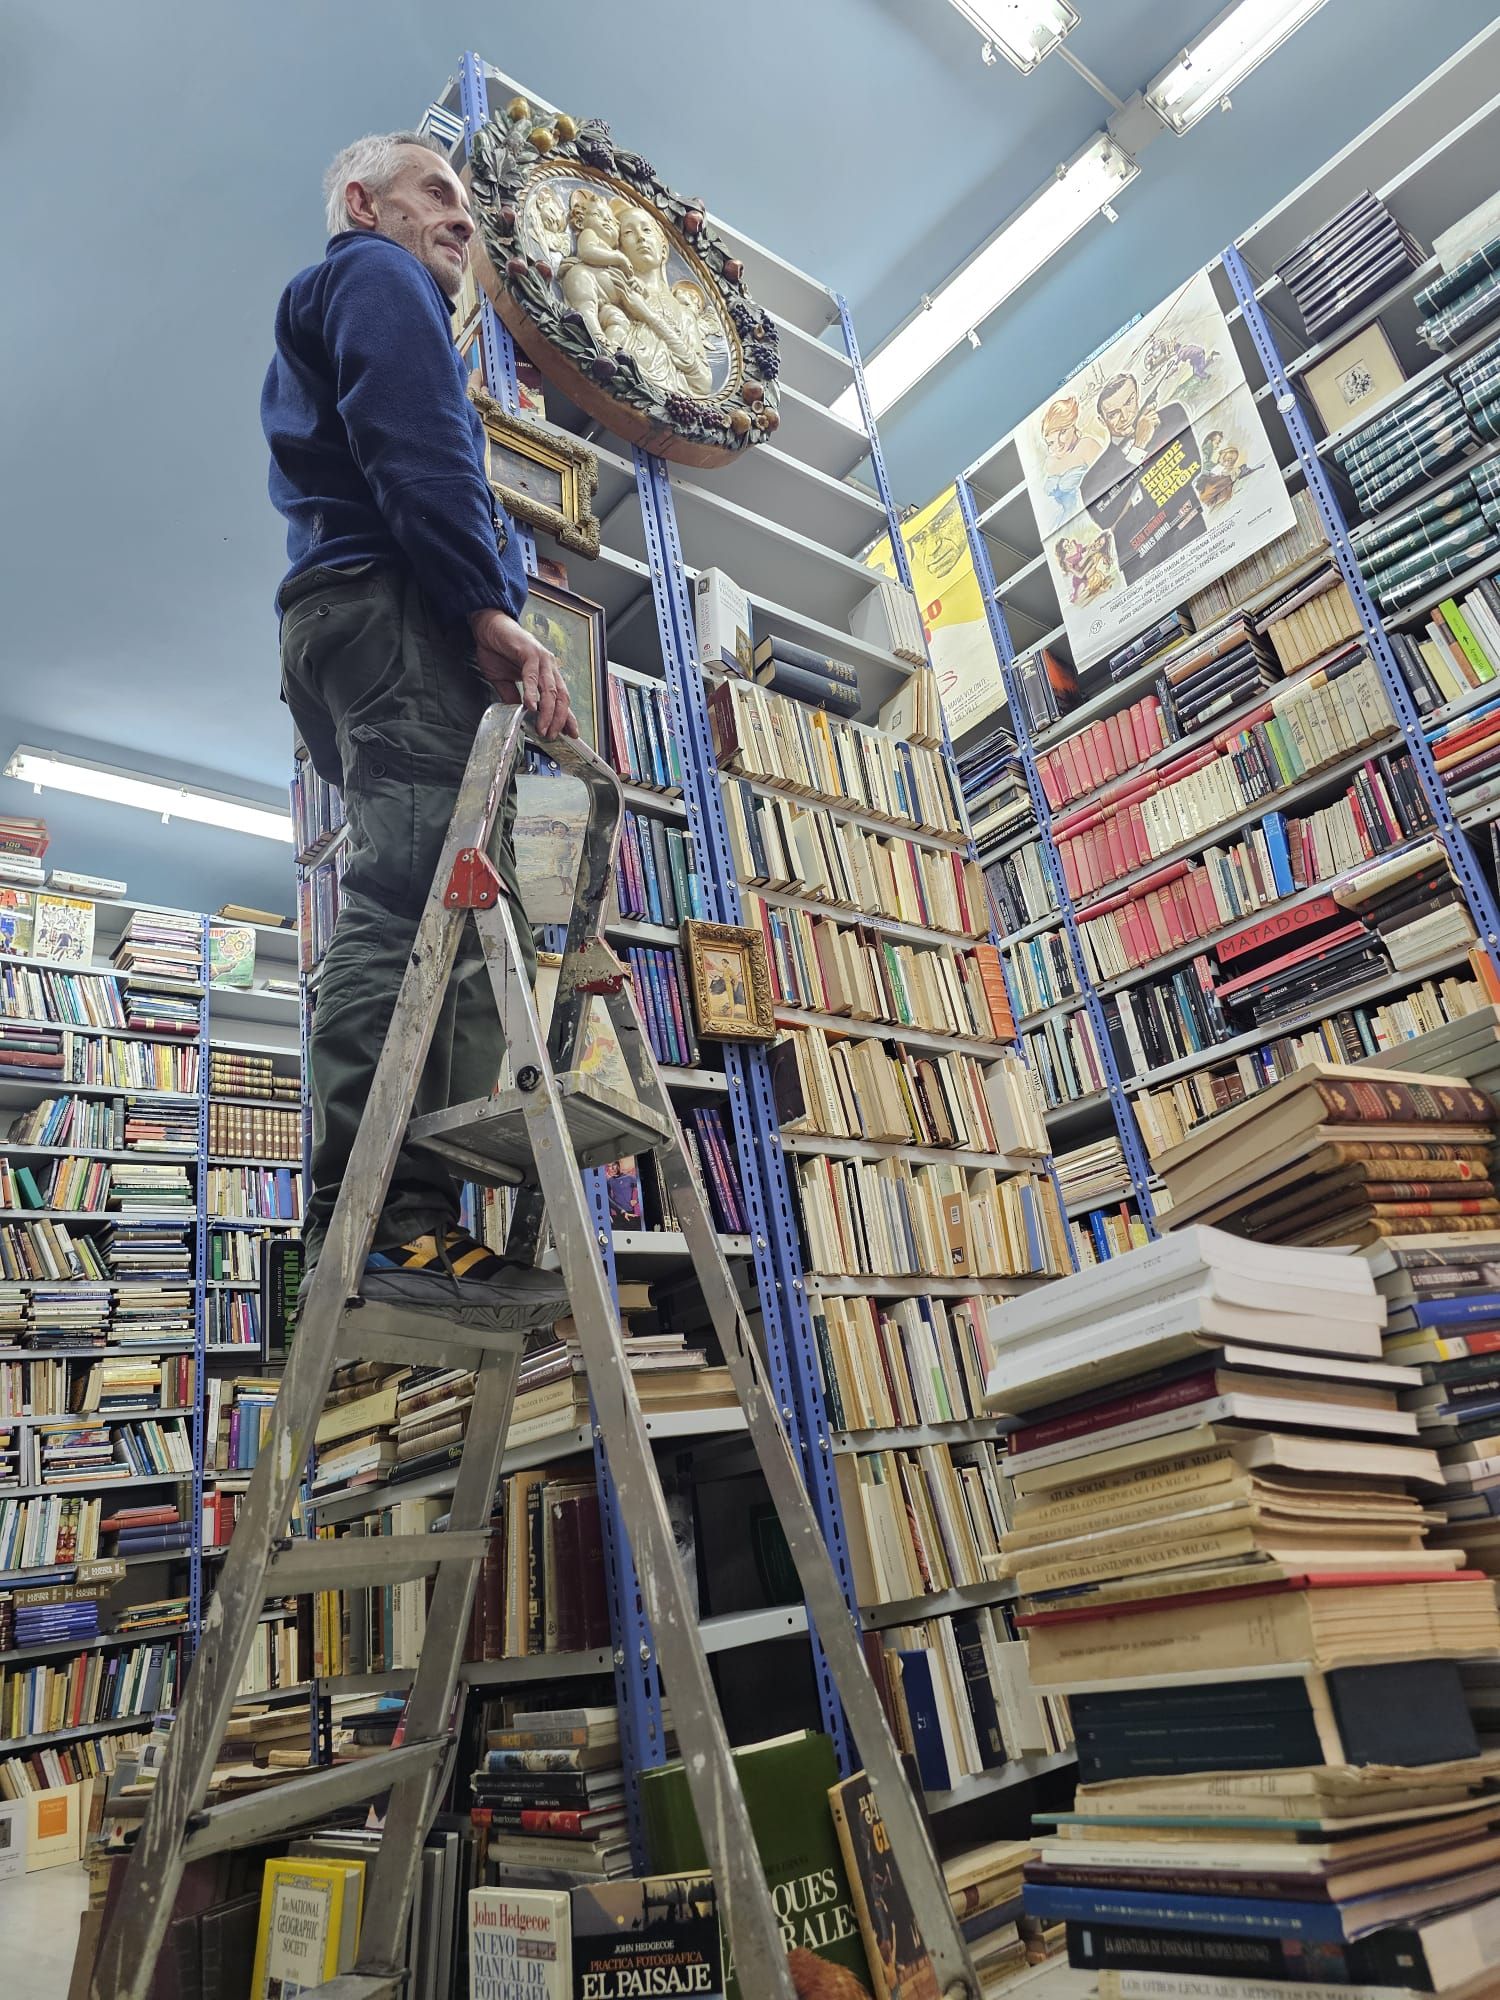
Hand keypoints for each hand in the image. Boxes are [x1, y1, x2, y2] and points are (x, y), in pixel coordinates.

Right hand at [470, 608, 577, 738]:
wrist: (487, 627)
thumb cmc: (497, 651)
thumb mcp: (505, 681)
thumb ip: (514, 698)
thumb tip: (519, 715)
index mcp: (546, 674)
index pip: (561, 700)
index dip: (567, 718)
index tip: (571, 735)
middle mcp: (549, 667)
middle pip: (561, 697)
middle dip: (559, 719)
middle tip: (552, 735)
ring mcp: (541, 659)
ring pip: (550, 689)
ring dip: (548, 711)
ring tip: (542, 727)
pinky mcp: (529, 652)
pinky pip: (532, 676)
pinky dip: (531, 693)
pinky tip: (530, 706)